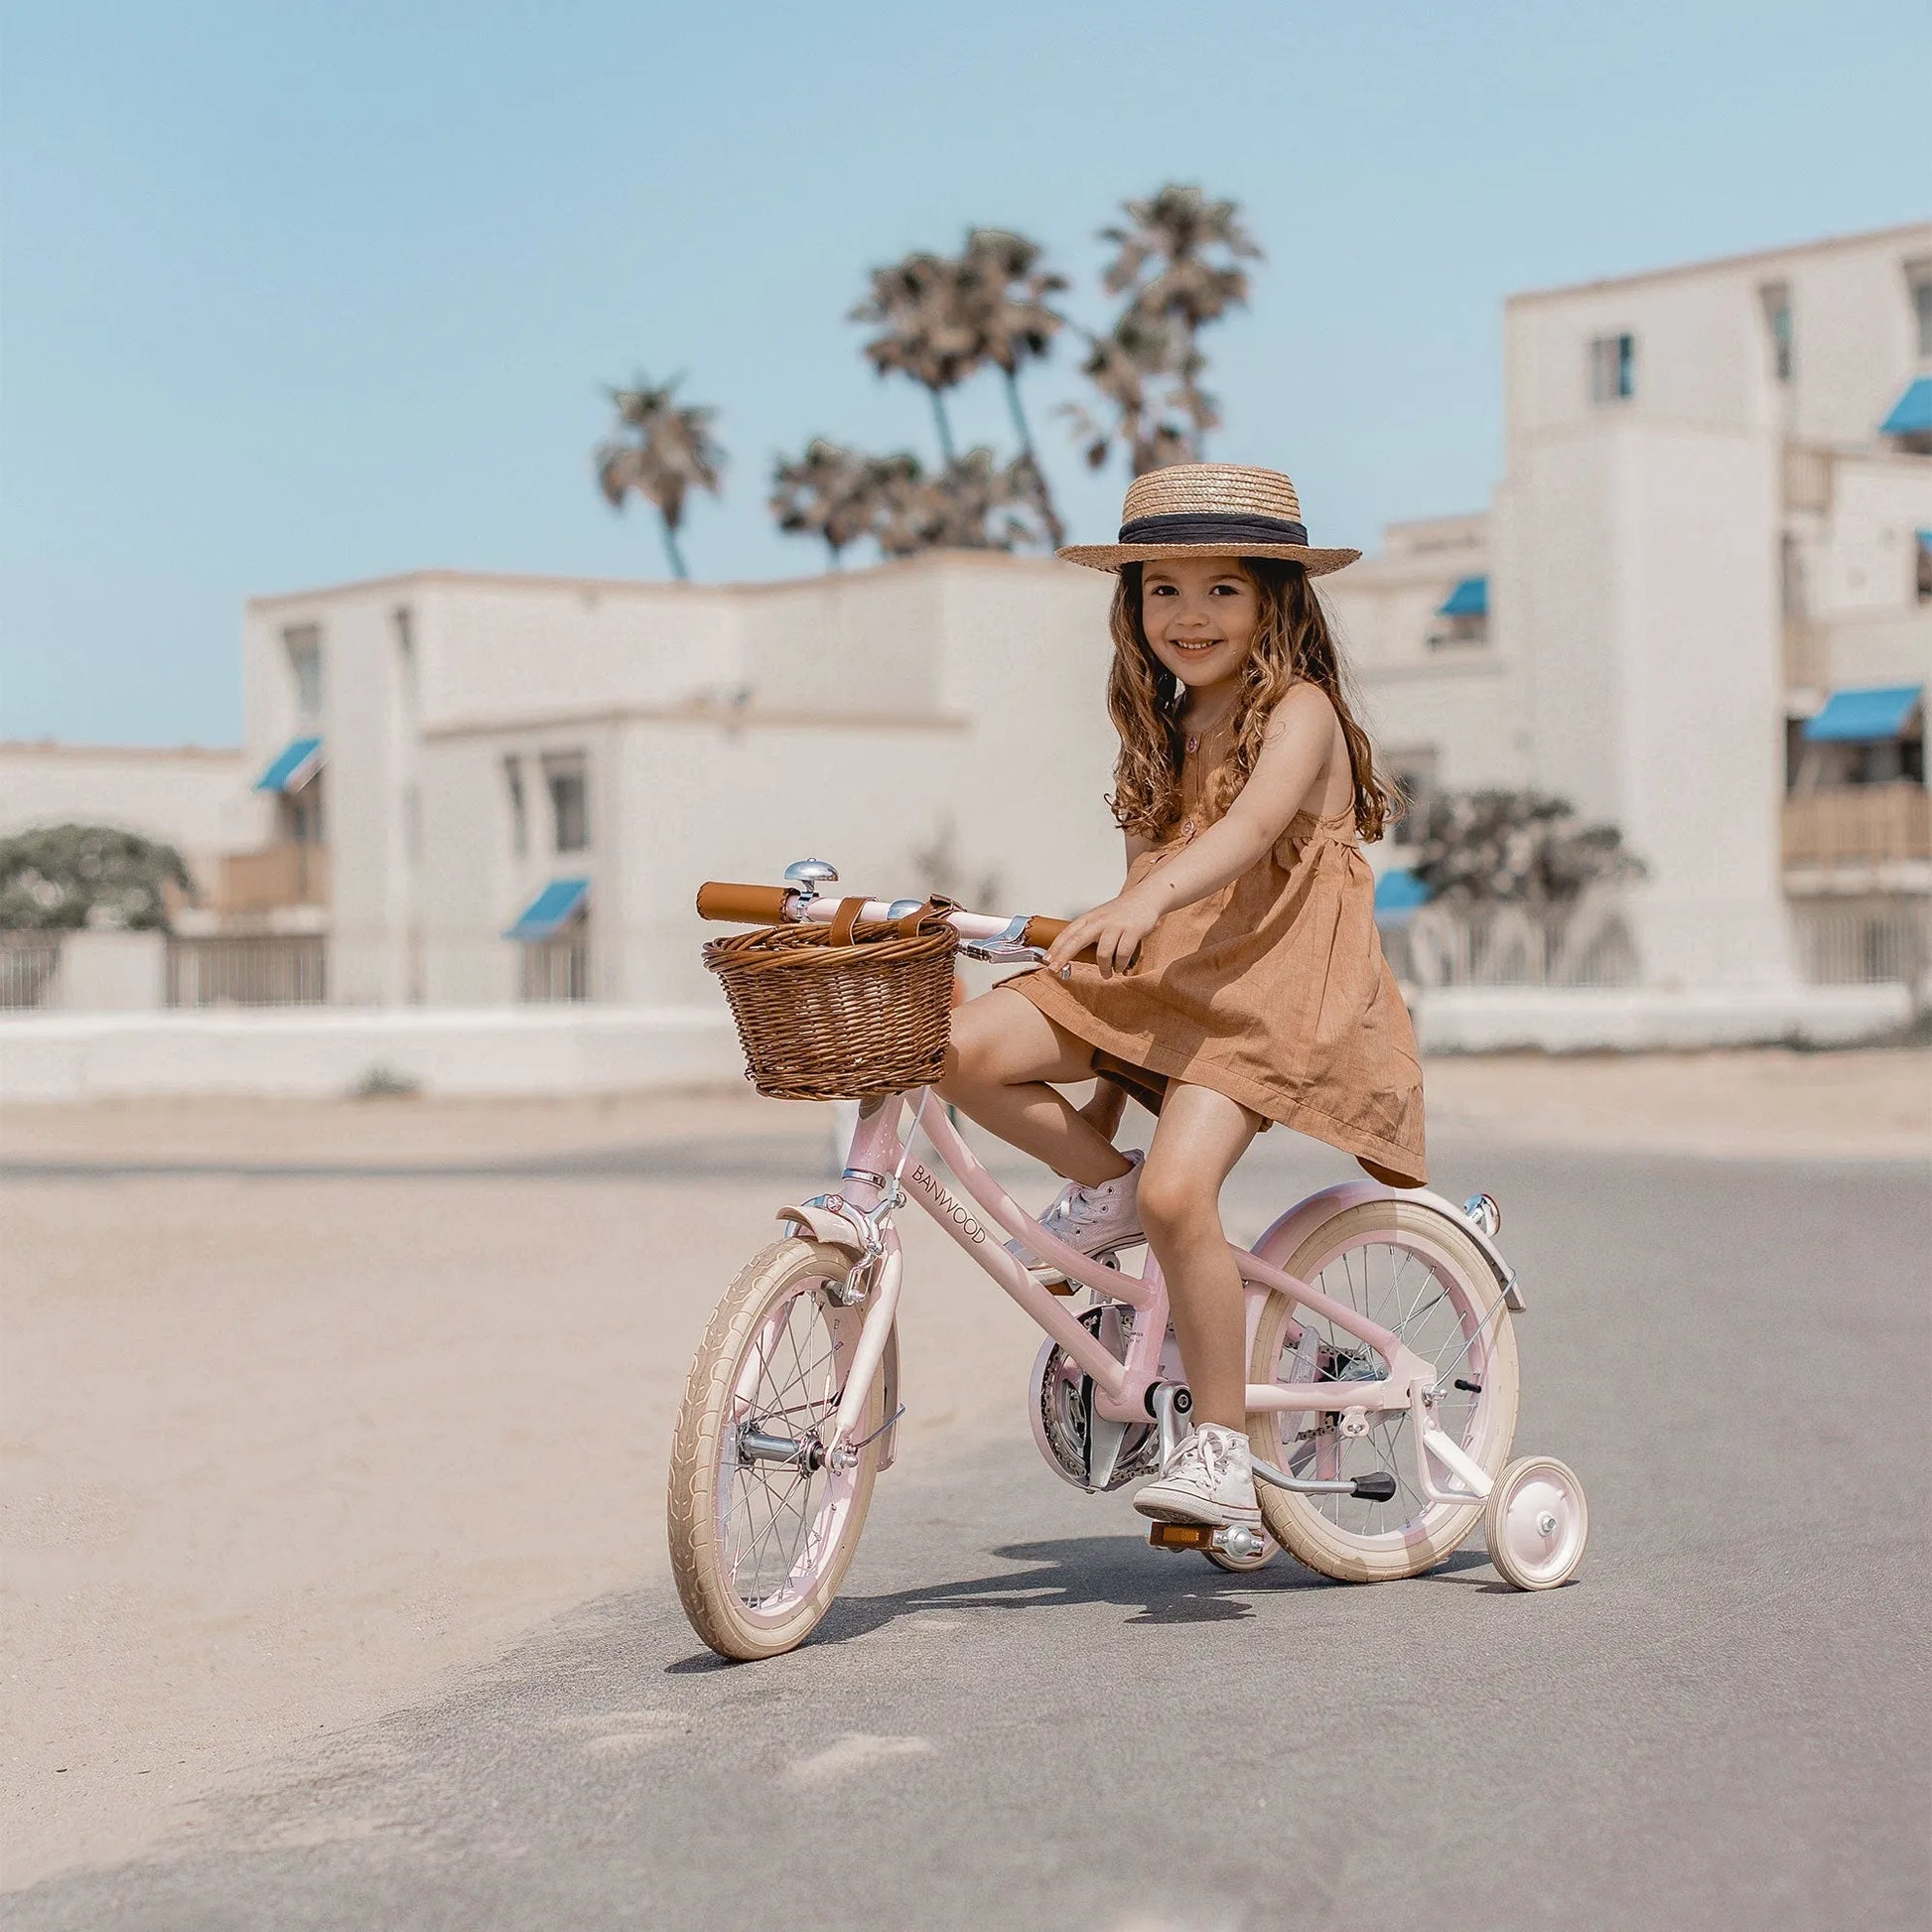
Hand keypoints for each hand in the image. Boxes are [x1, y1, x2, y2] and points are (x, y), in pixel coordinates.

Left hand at [1044, 886, 1163, 977]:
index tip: (1046, 960)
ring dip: (1104, 968)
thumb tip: (1071, 954)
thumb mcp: (1100, 918)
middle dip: (1063, 956)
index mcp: (1090, 918)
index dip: (1055, 947)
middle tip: (1055, 970)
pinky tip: (1120, 967)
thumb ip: (1087, 933)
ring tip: (1106, 974)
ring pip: (1103, 952)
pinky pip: (1123, 953)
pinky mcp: (1132, 930)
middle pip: (1076, 940)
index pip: (1067, 933)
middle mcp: (1100, 921)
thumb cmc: (1122, 912)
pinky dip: (1120, 964)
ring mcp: (1116, 925)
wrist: (1147, 897)